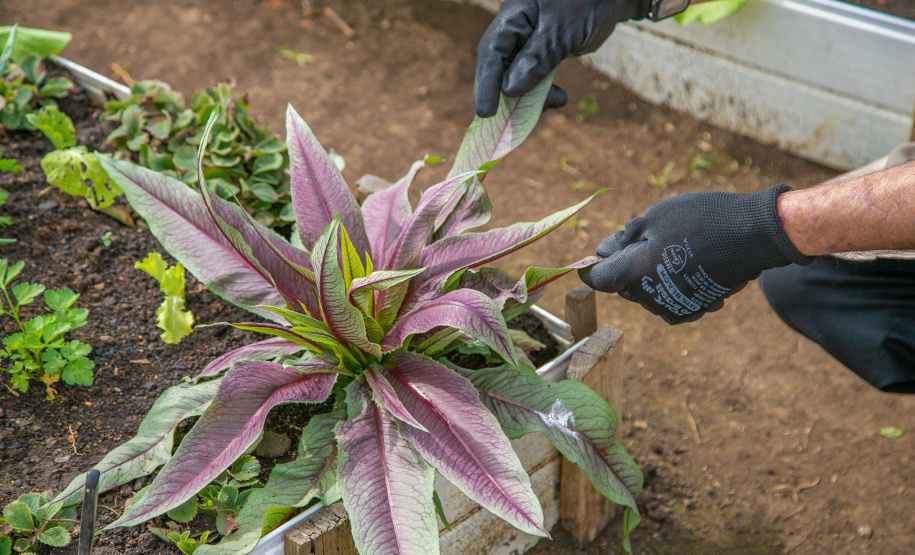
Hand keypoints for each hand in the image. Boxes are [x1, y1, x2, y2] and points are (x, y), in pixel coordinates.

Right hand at [474, 0, 648, 116]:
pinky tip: (560, 98)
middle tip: (515, 119)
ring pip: (517, 75)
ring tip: (552, 103)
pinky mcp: (544, 51)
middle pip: (500, 66)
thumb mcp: (562, 32)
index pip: (492, 51)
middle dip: (507, 94)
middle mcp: (517, 27)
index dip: (486, 83)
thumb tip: (509, 90)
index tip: (486, 113)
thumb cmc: (589, 4)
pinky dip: (544, 91)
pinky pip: (535, 76)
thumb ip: (536, 58)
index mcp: (514, 15)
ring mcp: (529, 40)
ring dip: (529, 96)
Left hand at [579, 185, 813, 323]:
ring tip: (673, 247)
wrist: (756, 236)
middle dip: (624, 265)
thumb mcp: (655, 217)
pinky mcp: (693, 310)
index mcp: (635, 273)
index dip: (590, 267)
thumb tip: (600, 254)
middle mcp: (651, 298)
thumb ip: (623, 239)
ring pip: (645, 292)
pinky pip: (667, 298)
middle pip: (622, 286)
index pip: (597, 279)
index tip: (593, 256)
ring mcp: (673, 307)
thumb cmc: (702, 219)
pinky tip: (687, 263)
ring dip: (648, 273)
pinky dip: (669, 282)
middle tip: (645, 237)